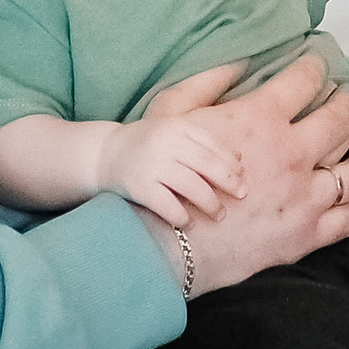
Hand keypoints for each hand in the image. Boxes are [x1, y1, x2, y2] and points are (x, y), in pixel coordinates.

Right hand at [99, 112, 243, 227]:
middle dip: (229, 183)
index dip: (232, 164)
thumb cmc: (147, 145)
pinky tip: (189, 223)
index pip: (213, 145)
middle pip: (207, 165)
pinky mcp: (139, 187)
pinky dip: (182, 217)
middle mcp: (166, 143)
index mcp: (178, 126)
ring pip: (192, 187)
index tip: (244, 179)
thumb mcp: (173, 132)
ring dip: (210, 204)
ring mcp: (152, 164)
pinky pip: (168, 205)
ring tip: (219, 215)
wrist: (103, 154)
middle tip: (242, 196)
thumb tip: (240, 159)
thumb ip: (203, 142)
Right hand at [166, 57, 348, 293]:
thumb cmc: (160, 173)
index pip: (305, 81)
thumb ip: (213, 78)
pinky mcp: (306, 235)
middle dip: (348, 102)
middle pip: (339, 120)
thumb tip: (243, 55)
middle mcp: (291, 153)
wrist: (158, 240)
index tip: (321, 63)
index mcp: (262, 119)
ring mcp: (303, 196)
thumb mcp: (177, 110)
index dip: (316, 67)